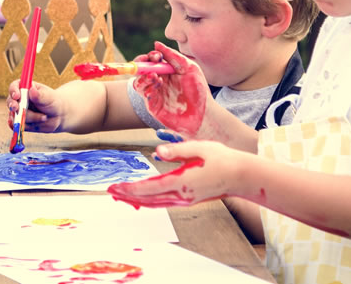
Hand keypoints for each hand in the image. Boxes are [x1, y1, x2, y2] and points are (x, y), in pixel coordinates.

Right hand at [6, 79, 64, 132]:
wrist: (58, 116)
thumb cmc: (53, 102)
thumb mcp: (49, 98)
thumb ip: (40, 95)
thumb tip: (32, 90)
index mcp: (25, 88)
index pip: (14, 87)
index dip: (13, 91)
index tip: (17, 96)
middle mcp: (20, 99)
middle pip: (11, 101)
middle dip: (13, 105)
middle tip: (17, 108)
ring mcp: (19, 111)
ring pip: (17, 115)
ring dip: (30, 118)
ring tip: (44, 117)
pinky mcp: (20, 122)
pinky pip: (16, 125)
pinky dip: (19, 126)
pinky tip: (21, 126)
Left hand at [107, 140, 241, 207]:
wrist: (240, 176)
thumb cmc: (221, 159)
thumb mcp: (199, 148)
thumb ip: (177, 150)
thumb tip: (157, 151)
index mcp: (181, 182)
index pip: (149, 188)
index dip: (130, 189)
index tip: (115, 187)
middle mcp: (181, 195)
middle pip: (148, 199)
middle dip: (127, 196)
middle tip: (110, 192)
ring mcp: (185, 200)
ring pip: (155, 203)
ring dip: (136, 200)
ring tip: (120, 195)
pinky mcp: (188, 200)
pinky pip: (163, 203)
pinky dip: (148, 201)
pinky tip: (141, 198)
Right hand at [132, 42, 209, 135]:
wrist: (203, 114)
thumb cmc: (199, 91)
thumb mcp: (189, 68)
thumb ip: (173, 55)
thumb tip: (156, 44)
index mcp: (167, 71)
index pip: (152, 60)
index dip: (150, 56)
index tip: (155, 56)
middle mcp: (159, 81)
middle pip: (141, 70)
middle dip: (141, 65)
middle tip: (147, 62)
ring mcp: (155, 93)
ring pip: (139, 82)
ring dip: (143, 77)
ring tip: (154, 76)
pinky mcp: (153, 105)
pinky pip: (144, 94)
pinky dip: (147, 88)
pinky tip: (157, 85)